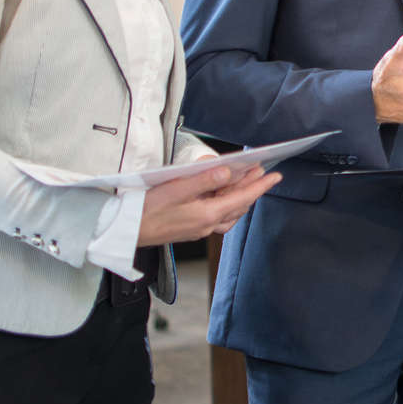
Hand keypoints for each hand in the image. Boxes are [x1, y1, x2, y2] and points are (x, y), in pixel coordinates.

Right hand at [137, 162, 280, 245]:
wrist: (126, 231)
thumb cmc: (146, 209)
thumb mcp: (176, 189)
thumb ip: (204, 180)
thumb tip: (228, 172)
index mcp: (207, 214)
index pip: (243, 197)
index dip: (261, 185)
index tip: (276, 175)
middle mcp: (207, 225)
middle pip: (239, 204)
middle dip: (253, 188)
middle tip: (262, 172)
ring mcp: (200, 229)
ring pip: (230, 212)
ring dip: (240, 196)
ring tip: (245, 180)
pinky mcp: (191, 229)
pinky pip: (218, 217)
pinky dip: (226, 204)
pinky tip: (222, 197)